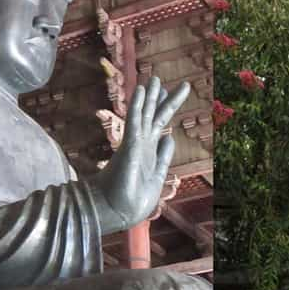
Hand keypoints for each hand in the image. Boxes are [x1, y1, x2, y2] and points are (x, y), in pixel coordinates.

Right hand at [92, 76, 189, 233]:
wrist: (118, 212)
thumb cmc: (135, 200)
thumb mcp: (157, 176)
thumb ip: (163, 157)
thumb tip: (170, 137)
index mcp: (150, 152)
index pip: (159, 126)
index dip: (164, 110)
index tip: (167, 96)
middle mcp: (143, 144)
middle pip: (154, 116)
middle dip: (161, 98)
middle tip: (163, 80)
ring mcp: (136, 142)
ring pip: (145, 113)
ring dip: (150, 95)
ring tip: (155, 77)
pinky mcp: (130, 144)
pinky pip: (135, 120)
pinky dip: (138, 104)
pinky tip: (140, 89)